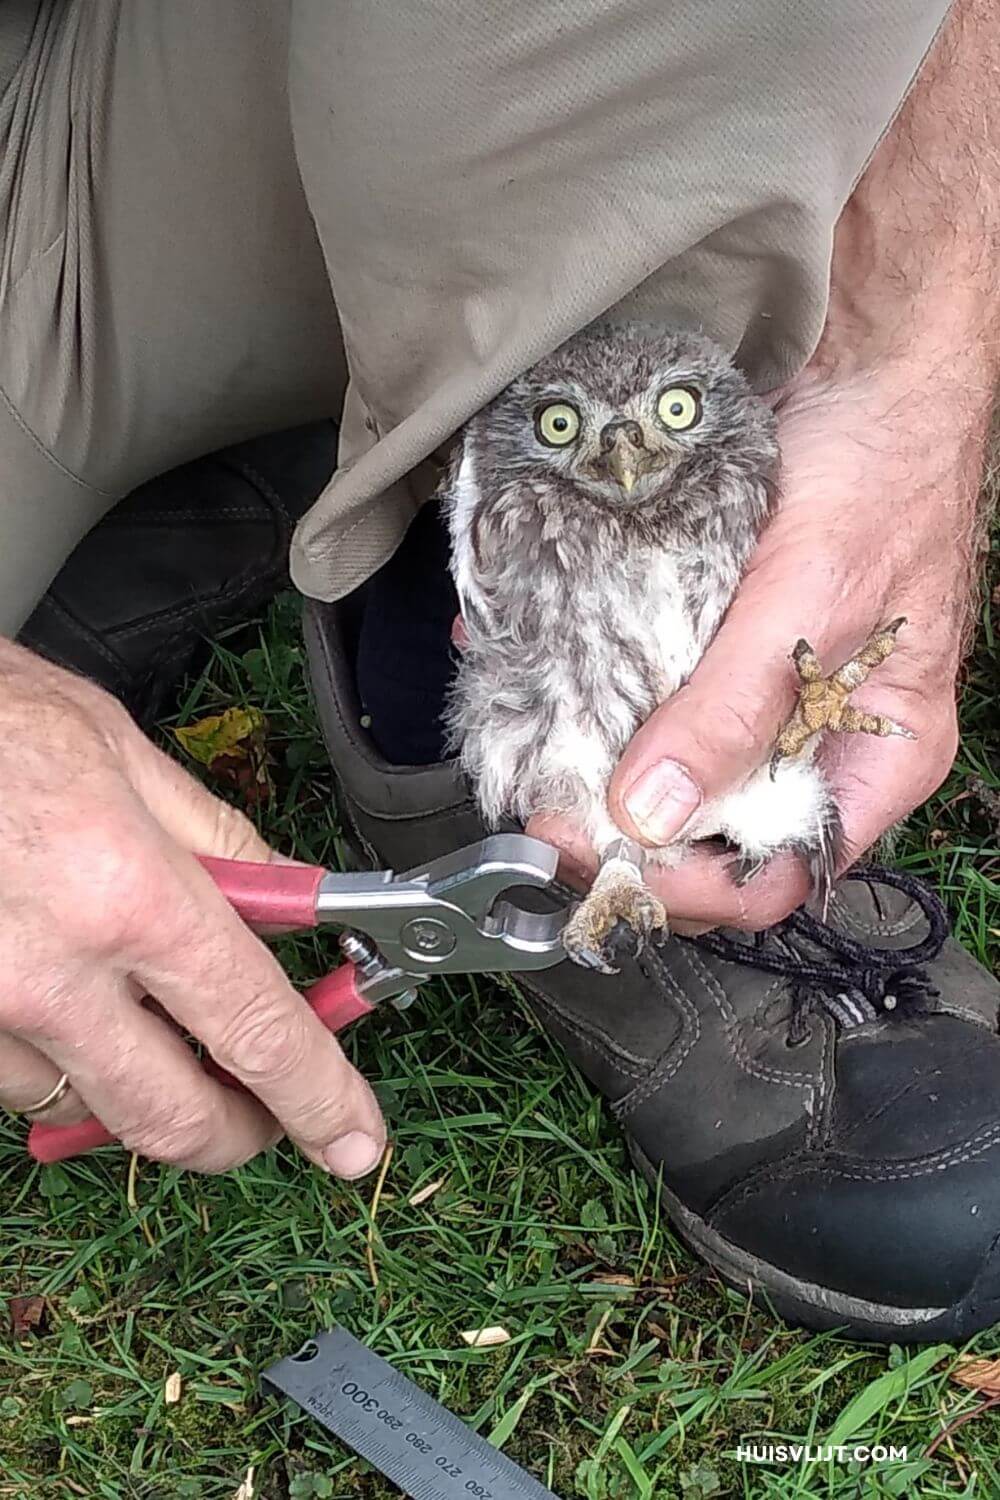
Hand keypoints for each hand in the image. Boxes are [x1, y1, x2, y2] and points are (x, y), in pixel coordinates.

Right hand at [0, 641, 384, 1176]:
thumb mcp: (119, 750)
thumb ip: (216, 839)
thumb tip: (286, 900)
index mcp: (126, 894)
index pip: (255, 1031)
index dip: (319, 1098)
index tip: (352, 1137)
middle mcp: (49, 975)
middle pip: (174, 1118)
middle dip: (235, 1130)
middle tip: (262, 1108)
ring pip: (86, 1107)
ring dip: (136, 1081)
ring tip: (145, 1010)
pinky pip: (17, 1080)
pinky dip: (58, 1059)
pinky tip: (63, 996)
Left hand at [532, 0, 998, 934]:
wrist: (863, 358)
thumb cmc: (880, 474)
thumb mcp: (814, 601)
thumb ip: (735, 709)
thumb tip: (655, 813)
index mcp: (871, 757)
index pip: (781, 871)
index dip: (695, 889)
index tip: (610, 865)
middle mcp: (811, 737)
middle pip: (711, 828)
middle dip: (625, 826)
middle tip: (546, 807)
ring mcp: (754, 687)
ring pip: (667, 763)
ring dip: (592, 760)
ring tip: (527, 746)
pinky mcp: (709, 637)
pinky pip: (643, 684)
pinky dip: (587, 684)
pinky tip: (533, 664)